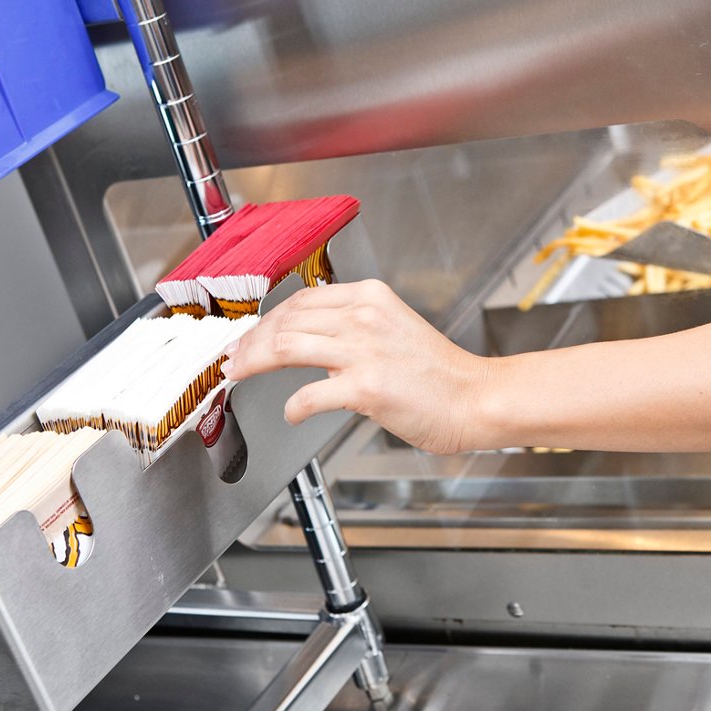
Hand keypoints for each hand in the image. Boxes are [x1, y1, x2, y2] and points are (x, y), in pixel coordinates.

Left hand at [220, 280, 490, 454]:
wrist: (476, 399)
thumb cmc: (440, 374)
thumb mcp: (394, 329)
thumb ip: (354, 328)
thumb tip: (311, 342)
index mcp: (371, 297)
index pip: (302, 299)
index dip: (267, 319)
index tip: (249, 336)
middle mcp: (365, 317)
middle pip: (286, 320)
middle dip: (250, 341)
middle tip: (234, 359)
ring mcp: (365, 351)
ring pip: (286, 346)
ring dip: (254, 363)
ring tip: (241, 376)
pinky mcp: (367, 387)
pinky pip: (310, 394)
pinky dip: (293, 407)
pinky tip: (292, 414)